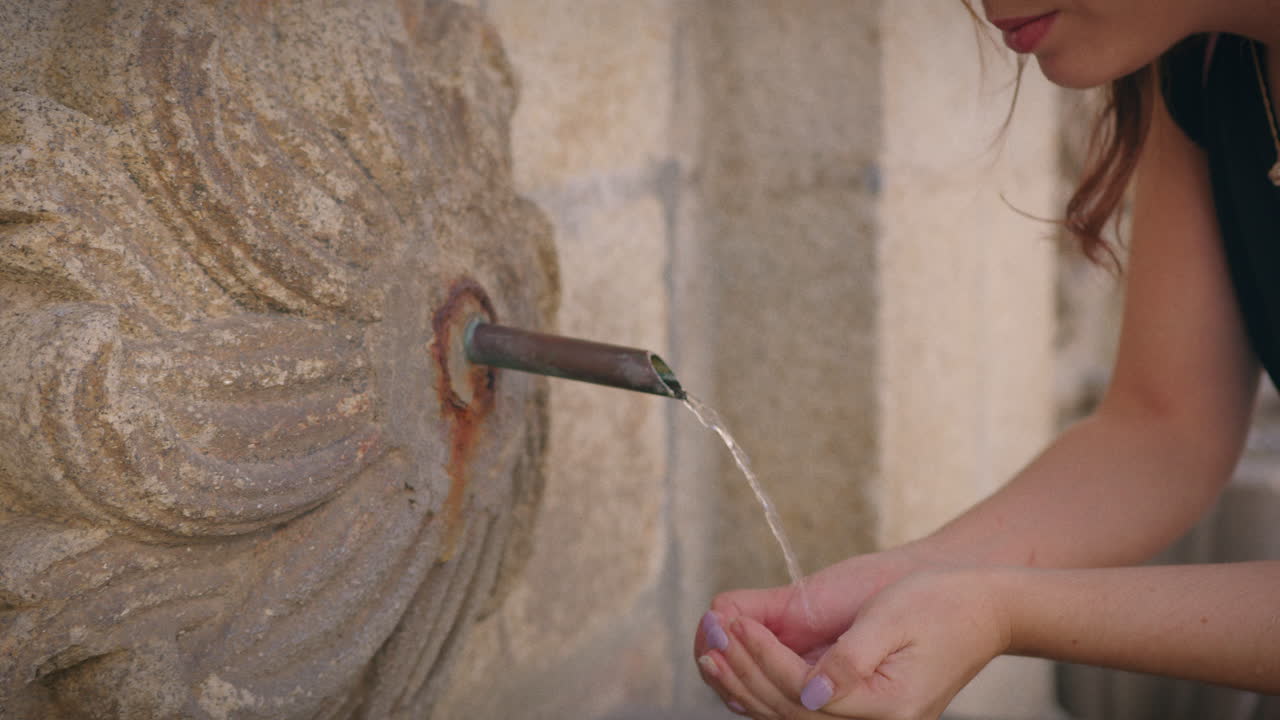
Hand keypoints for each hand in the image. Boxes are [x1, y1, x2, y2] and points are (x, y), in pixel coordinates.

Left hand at [693, 542, 945, 713]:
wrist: (983, 610)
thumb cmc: (941, 603)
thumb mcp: (893, 620)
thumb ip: (850, 659)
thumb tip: (807, 691)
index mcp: (887, 706)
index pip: (802, 692)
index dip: (763, 658)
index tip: (735, 624)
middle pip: (789, 712)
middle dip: (744, 674)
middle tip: (709, 638)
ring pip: (790, 717)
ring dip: (746, 687)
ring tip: (711, 654)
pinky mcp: (861, 710)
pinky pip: (802, 711)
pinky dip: (765, 692)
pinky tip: (738, 668)